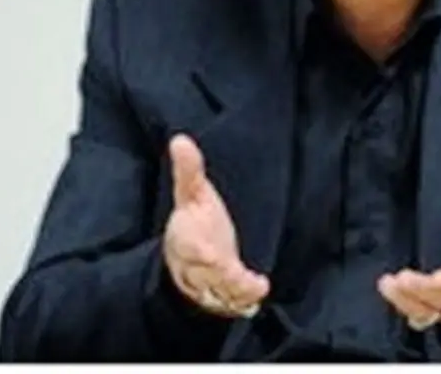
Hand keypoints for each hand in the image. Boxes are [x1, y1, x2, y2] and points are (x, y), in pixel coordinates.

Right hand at [162, 133, 269, 317]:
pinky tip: (260, 288)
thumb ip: (188, 171)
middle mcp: (197, 265)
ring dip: (235, 290)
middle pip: (206, 274)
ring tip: (252, 287)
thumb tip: (180, 139)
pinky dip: (246, 298)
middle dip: (220, 275)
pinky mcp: (226, 293)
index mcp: (186, 240)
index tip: (211, 254)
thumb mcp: (191, 195)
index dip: (199, 252)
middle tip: (234, 276)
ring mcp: (212, 282)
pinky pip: (235, 301)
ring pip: (221, 291)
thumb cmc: (193, 224)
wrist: (189, 261)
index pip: (190, 247)